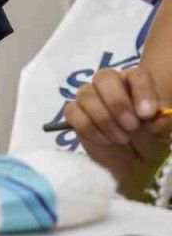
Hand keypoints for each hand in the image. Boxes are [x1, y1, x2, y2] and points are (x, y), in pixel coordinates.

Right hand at [65, 65, 171, 198]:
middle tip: (131, 126)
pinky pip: (73, 112)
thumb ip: (162, 120)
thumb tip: (154, 117)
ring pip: (85, 94)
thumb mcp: (163, 131)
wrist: (134, 160)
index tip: (148, 114)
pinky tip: (105, 140)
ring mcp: (89, 97)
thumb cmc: (150, 138)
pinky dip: (89, 128)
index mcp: (134, 83)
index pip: (136, 75)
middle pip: (104, 77)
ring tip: (122, 139)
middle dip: (117, 102)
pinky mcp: (75, 113)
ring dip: (104, 119)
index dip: (142, 91)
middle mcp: (110, 85)